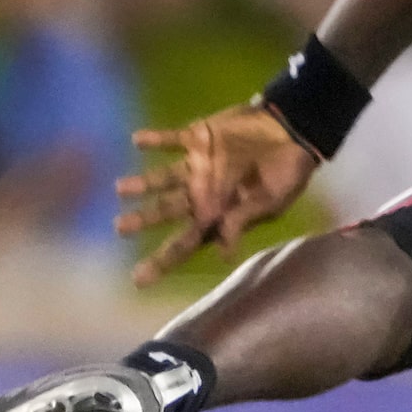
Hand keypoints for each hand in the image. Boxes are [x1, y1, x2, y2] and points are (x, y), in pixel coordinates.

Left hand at [116, 104, 318, 285]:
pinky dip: (156, 139)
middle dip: (144, 219)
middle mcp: (201, 192)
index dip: (162, 261)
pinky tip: (138, 141)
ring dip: (143, 183)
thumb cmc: (286, 172)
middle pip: (167, 211)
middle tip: (120, 228)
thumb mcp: (271, 201)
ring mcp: (198, 166)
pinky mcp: (199, 138)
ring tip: (121, 189)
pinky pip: (172, 139)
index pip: (185, 242)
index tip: (139, 280)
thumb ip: (243, 221)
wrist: (292, 131)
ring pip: (164, 178)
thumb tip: (224, 254)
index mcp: (217, 214)